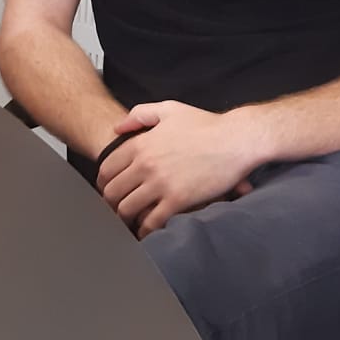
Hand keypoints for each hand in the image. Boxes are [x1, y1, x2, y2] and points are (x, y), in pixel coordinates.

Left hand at [97, 102, 260, 238]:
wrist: (236, 139)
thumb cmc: (206, 124)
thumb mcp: (170, 109)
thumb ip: (140, 115)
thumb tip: (118, 128)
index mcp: (141, 144)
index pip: (107, 168)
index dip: (103, 183)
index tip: (109, 190)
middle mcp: (146, 164)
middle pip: (112, 192)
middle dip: (110, 203)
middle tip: (115, 209)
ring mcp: (161, 184)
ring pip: (127, 209)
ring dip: (125, 218)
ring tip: (129, 222)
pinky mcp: (178, 200)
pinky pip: (152, 222)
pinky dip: (145, 229)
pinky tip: (147, 230)